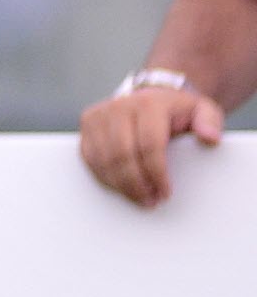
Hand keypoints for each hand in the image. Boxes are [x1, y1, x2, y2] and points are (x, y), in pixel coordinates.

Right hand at [79, 81, 221, 208]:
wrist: (150, 96)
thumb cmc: (177, 110)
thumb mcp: (202, 110)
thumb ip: (210, 121)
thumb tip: (210, 138)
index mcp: (148, 104)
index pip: (149, 145)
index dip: (156, 173)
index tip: (165, 192)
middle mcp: (118, 107)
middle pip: (122, 155)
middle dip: (136, 184)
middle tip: (150, 200)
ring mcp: (98, 116)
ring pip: (103, 160)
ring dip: (120, 185)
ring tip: (139, 197)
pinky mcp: (86, 126)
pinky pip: (90, 159)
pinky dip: (105, 178)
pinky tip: (121, 187)